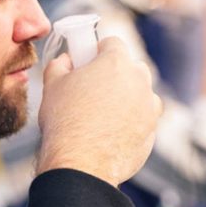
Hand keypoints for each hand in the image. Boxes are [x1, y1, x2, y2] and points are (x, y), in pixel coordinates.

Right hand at [36, 37, 162, 184]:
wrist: (81, 164)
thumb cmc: (65, 122)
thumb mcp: (52, 86)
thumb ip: (59, 64)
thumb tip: (66, 60)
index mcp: (116, 62)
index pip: (112, 42)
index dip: (97, 50)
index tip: (88, 62)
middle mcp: (139, 80)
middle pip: (130, 66)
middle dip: (114, 73)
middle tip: (93, 89)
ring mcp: (150, 106)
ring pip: (139, 92)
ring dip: (126, 97)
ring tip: (101, 115)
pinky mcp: (153, 130)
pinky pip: (143, 117)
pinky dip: (132, 120)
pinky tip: (111, 132)